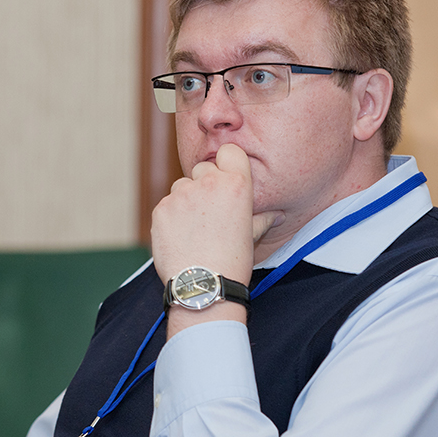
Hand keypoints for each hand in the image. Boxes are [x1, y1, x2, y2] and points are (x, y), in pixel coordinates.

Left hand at [152, 143, 279, 334]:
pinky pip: (166, 205)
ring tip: (195, 229)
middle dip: (204, 184)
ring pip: (181, 186)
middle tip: (210, 212)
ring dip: (186, 200)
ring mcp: (181, 195)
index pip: (229, 151)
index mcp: (236, 184)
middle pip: (202, 168)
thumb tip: (277, 214)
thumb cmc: (233, 261)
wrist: (204, 285)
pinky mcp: (161, 209)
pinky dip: (171, 217)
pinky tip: (180, 237)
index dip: (226, 162)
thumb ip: (262, 218)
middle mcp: (208, 183)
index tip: (225, 177)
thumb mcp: (252, 236)